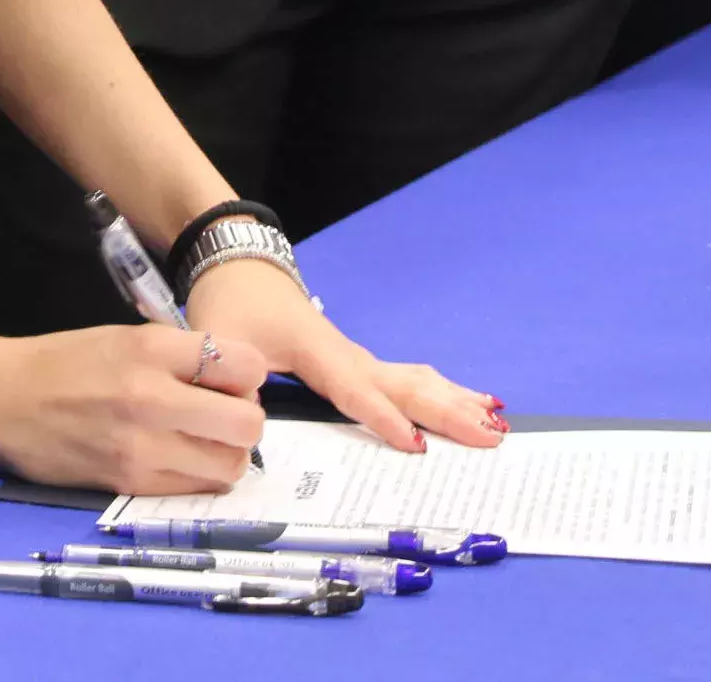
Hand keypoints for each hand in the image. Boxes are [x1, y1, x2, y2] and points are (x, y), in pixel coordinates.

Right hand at [0, 324, 270, 494]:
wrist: (0, 399)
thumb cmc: (65, 363)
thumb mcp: (126, 337)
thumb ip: (182, 356)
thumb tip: (241, 382)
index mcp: (152, 348)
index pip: (247, 366)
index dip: (248, 376)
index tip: (231, 380)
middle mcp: (151, 397)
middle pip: (248, 424)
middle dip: (246, 421)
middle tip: (224, 415)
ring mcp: (139, 447)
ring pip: (228, 466)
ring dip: (225, 455)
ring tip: (201, 440)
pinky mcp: (127, 484)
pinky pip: (193, 489)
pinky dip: (196, 477)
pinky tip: (174, 458)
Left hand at [184, 254, 505, 453]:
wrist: (237, 264)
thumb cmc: (230, 302)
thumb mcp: (217, 341)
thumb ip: (228, 382)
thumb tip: (246, 426)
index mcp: (315, 350)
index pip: (354, 390)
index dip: (383, 417)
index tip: (415, 446)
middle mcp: (345, 354)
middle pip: (403, 385)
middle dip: (447, 412)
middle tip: (488, 437)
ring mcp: (355, 357)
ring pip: (412, 381)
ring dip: (453, 402)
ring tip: (494, 422)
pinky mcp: (355, 362)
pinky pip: (404, 381)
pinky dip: (440, 394)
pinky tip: (470, 403)